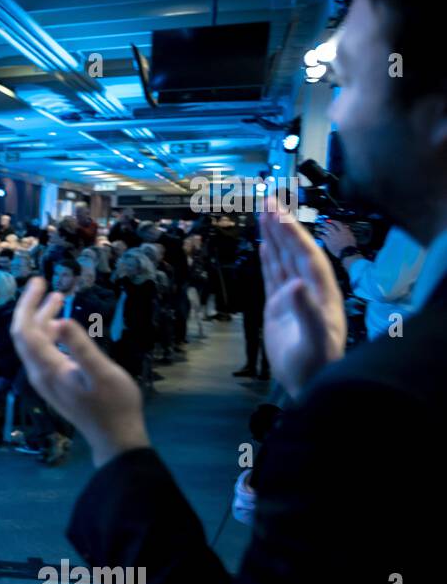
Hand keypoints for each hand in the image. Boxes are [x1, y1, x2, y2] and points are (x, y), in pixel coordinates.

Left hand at [11, 277, 149, 466]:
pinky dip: (50, 333)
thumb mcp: (101, 373)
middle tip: (42, 282)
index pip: (25, 330)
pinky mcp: (53, 384)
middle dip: (31, 307)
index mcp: (47, 369)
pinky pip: (43, 352)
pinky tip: (63, 325)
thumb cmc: (114, 405)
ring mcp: (45, 380)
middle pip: (25, 334)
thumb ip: (80, 346)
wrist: (115, 438)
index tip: (38, 281)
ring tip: (58, 297)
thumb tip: (59, 321)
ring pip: (35, 343)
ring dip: (43, 318)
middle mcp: (39, 374)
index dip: (28, 304)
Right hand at [260, 202, 345, 399]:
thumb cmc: (315, 363)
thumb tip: (294, 284)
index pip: (305, 255)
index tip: (277, 214)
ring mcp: (293, 296)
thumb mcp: (314, 339)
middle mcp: (308, 288)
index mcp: (320, 291)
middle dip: (282, 226)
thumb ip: (306, 311)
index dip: (292, 234)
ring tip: (264, 213)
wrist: (310, 383)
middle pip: (294, 250)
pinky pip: (273, 276)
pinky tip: (265, 245)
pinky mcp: (279, 307)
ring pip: (283, 259)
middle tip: (268, 201)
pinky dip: (269, 258)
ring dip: (275, 237)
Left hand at [318, 220, 356, 257]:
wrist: (347, 252)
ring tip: (319, 227)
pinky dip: (320, 235)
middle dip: (326, 223)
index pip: (338, 223)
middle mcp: (337, 232)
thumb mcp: (351, 237)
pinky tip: (319, 235)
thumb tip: (346, 227)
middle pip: (330, 226)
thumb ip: (348, 231)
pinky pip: (323, 237)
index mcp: (344, 231)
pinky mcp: (328, 242)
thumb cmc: (350, 246)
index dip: (333, 221)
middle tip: (323, 223)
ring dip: (322, 228)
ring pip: (325, 230)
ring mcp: (332, 237)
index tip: (330, 220)